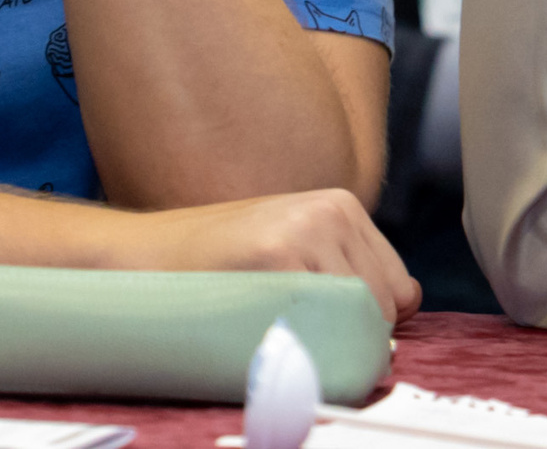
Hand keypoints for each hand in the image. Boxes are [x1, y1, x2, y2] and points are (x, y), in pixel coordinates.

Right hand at [127, 188, 418, 324]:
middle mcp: (333, 210)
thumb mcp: (290, 246)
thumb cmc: (216, 263)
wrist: (141, 254)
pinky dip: (308, 340)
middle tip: (305, 339)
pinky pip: (326, 316)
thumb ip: (342, 268)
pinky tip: (272, 331)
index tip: (335, 335)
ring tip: (282, 329)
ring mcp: (307, 228)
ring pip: (360, 315)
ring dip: (331, 340)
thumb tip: (405, 306)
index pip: (399, 285)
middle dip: (356, 334)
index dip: (372, 321)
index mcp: (342, 206)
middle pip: (386, 303)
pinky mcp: (279, 252)